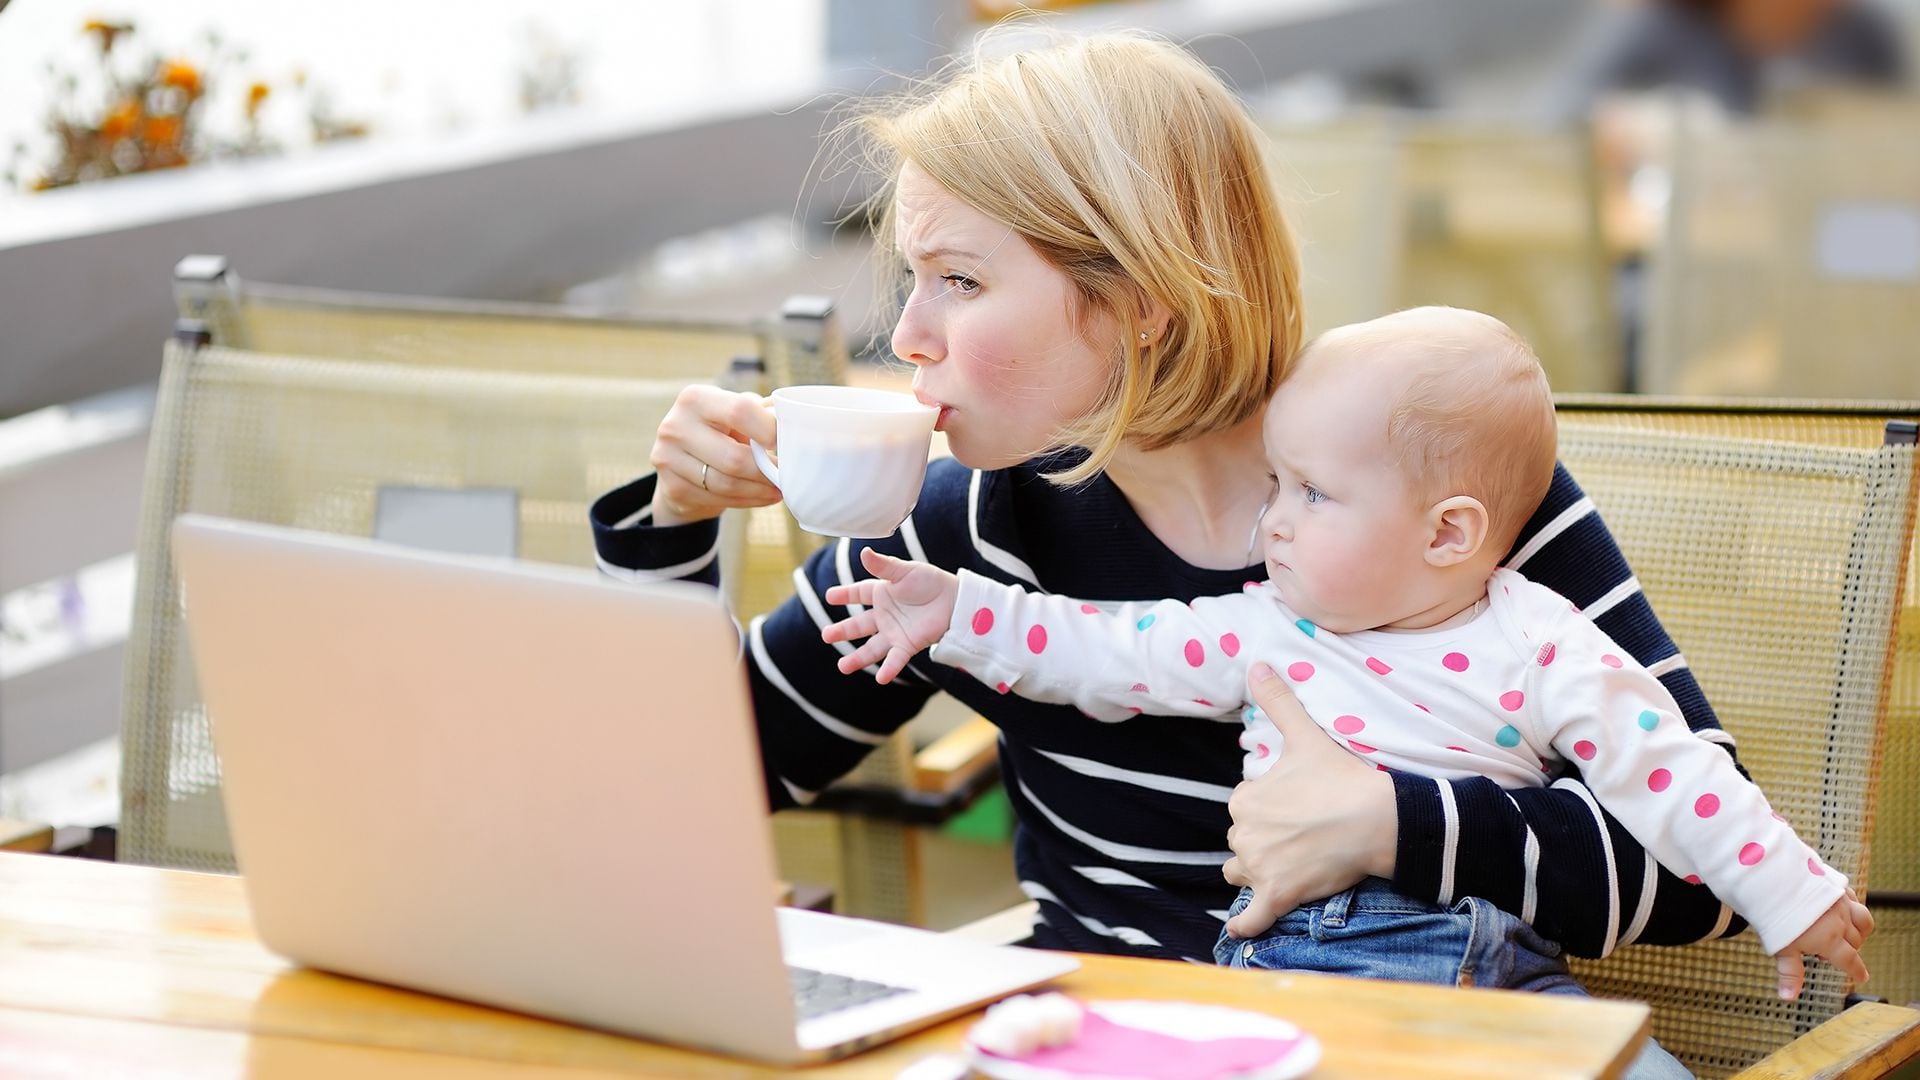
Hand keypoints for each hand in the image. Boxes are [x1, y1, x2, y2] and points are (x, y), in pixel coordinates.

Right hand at [649, 385, 781, 525]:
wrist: (682, 463)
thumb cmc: (720, 431)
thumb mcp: (735, 413)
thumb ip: (761, 412)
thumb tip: (794, 417)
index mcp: (695, 398)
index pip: (740, 411)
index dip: (769, 430)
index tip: (785, 443)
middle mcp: (675, 425)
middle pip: (734, 457)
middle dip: (766, 470)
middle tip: (787, 475)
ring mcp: (668, 458)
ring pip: (727, 483)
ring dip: (760, 489)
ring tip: (778, 488)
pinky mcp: (671, 487)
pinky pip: (718, 499)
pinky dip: (746, 501)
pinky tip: (761, 496)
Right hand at [821, 548, 959, 683]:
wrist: (955, 600)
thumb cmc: (931, 582)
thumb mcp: (905, 571)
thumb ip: (883, 566)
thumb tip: (863, 552)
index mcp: (882, 593)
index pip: (858, 593)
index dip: (844, 595)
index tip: (829, 596)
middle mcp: (884, 615)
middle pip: (859, 625)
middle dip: (842, 631)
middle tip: (826, 636)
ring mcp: (894, 632)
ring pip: (872, 648)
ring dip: (858, 658)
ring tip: (842, 667)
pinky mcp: (908, 645)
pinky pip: (896, 659)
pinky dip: (889, 668)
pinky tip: (880, 678)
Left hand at [1221, 662, 1397, 938]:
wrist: (1378, 820)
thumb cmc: (1342, 777)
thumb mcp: (1305, 734)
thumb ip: (1278, 701)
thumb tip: (1257, 664)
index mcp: (1245, 799)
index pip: (1244, 808)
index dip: (1268, 810)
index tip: (1297, 808)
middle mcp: (1243, 835)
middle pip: (1242, 842)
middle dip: (1261, 841)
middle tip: (1300, 836)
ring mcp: (1259, 869)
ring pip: (1240, 874)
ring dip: (1255, 873)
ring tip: (1287, 867)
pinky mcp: (1277, 897)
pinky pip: (1251, 919)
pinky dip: (1246, 926)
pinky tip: (1242, 929)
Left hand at [1775, 889, 1872, 1000]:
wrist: (1776, 880)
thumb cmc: (1777, 915)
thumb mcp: (1782, 948)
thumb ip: (1790, 973)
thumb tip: (1788, 997)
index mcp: (1831, 941)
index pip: (1850, 961)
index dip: (1857, 971)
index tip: (1862, 977)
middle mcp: (1841, 922)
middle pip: (1855, 942)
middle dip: (1847, 950)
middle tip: (1824, 952)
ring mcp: (1841, 902)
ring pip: (1862, 920)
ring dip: (1857, 930)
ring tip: (1843, 933)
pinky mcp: (1837, 884)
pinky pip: (1854, 899)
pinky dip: (1854, 907)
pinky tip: (1843, 908)